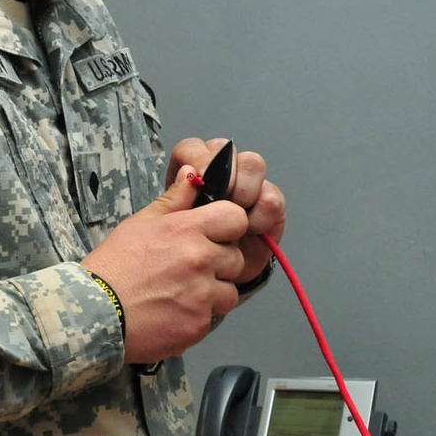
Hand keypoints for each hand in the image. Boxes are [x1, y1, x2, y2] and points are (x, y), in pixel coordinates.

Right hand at [82, 167, 247, 363]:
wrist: (92, 312)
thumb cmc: (113, 267)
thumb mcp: (138, 224)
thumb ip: (173, 200)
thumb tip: (191, 174)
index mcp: (186, 230)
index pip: (236, 218)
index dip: (227, 227)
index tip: (214, 236)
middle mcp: (199, 260)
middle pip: (236, 258)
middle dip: (219, 264)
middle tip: (189, 270)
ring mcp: (202, 294)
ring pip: (229, 292)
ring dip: (213, 293)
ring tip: (181, 294)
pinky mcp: (198, 324)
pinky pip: (212, 317)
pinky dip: (197, 316)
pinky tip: (172, 312)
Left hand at [167, 137, 285, 284]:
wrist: (200, 287)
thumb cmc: (175, 257)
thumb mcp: (162, 231)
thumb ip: (173, 201)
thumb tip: (188, 174)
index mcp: (186, 176)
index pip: (194, 149)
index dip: (200, 158)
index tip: (201, 178)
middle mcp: (217, 177)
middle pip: (228, 150)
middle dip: (228, 173)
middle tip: (224, 198)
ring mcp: (243, 189)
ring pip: (254, 166)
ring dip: (248, 190)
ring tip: (236, 217)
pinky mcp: (265, 209)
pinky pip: (273, 198)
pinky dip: (265, 212)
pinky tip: (253, 228)